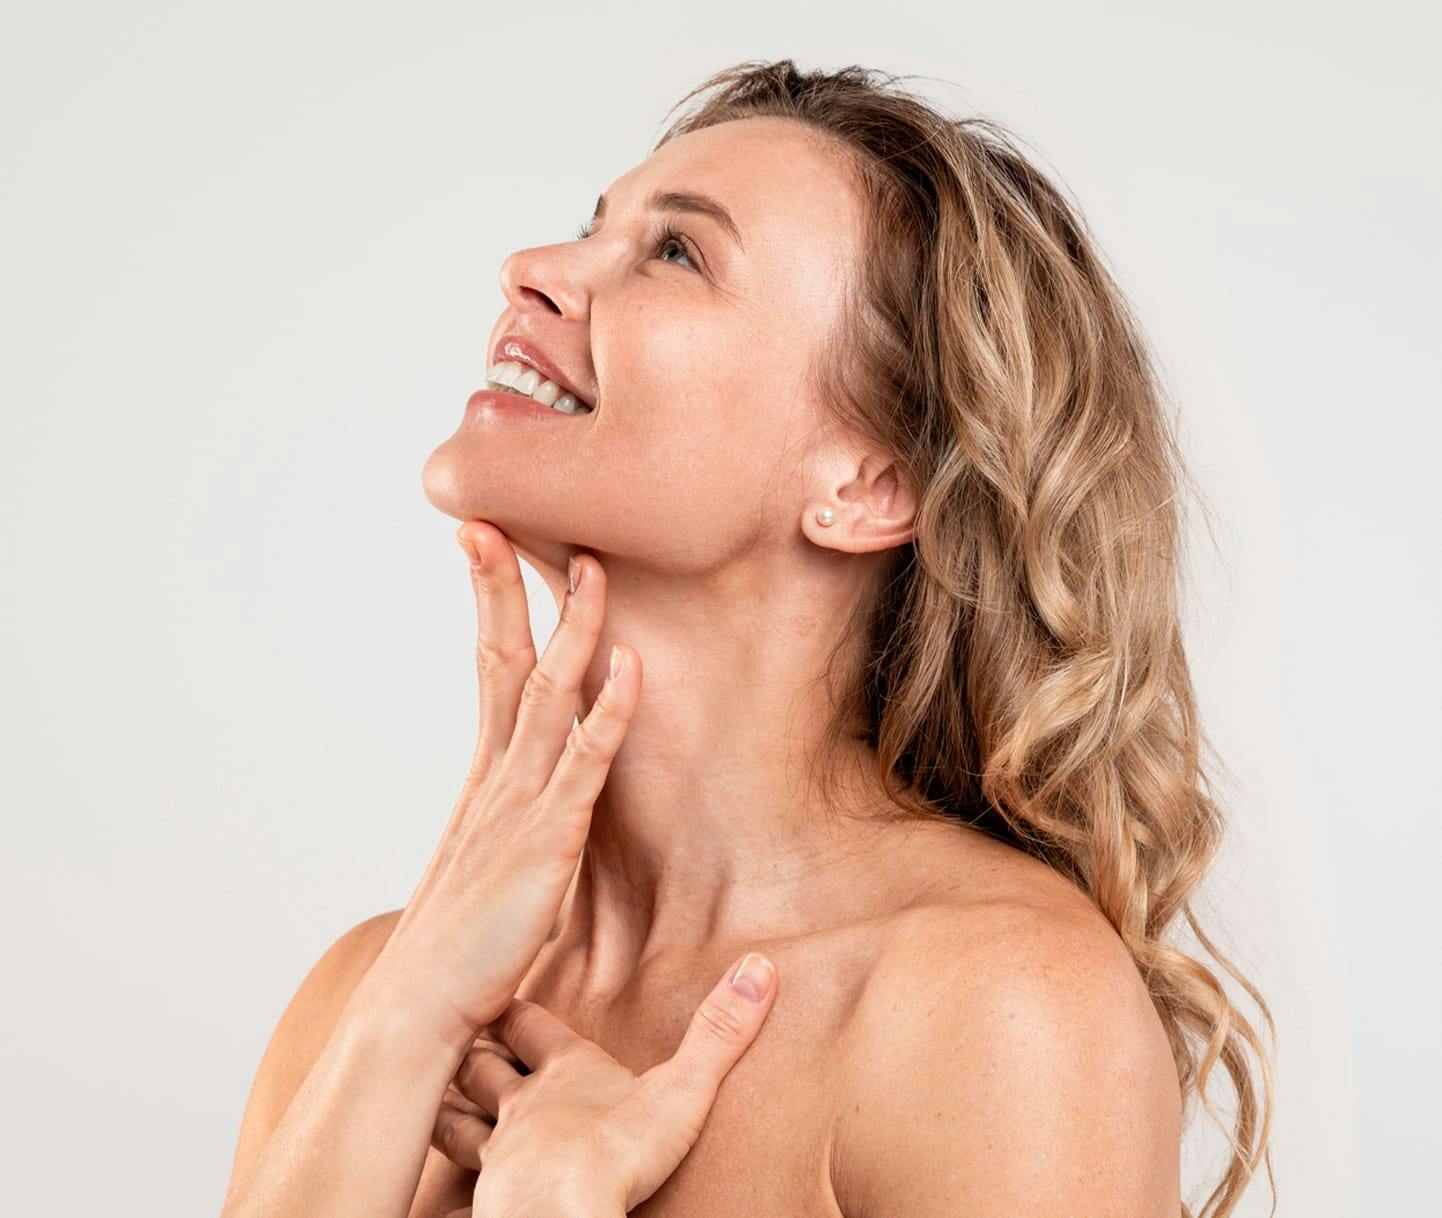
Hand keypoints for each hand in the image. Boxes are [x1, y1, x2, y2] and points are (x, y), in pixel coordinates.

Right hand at [359, 521, 639, 1051]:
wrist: (418, 1012)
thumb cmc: (455, 951)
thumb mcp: (483, 869)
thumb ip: (505, 828)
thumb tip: (519, 810)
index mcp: (485, 779)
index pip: (487, 668)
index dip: (490, 605)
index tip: (485, 544)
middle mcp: (498, 777)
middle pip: (503, 661)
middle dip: (506, 588)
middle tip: (500, 518)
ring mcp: (520, 804)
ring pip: (550, 695)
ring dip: (574, 629)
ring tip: (590, 568)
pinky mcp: (548, 841)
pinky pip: (585, 762)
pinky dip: (610, 710)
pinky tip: (629, 667)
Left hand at [431, 953, 779, 1217]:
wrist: (562, 1213)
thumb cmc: (619, 1148)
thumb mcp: (682, 1085)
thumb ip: (720, 1031)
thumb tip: (762, 965)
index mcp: (564, 1071)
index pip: (530, 1025)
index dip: (514, 1008)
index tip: (499, 991)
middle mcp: (522, 1107)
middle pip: (482, 1067)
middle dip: (471, 1052)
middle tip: (457, 1037)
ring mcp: (496, 1157)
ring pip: (458, 1124)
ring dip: (448, 1111)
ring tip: (434, 1102)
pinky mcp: (487, 1205)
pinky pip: (457, 1200)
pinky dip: (447, 1199)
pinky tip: (442, 1204)